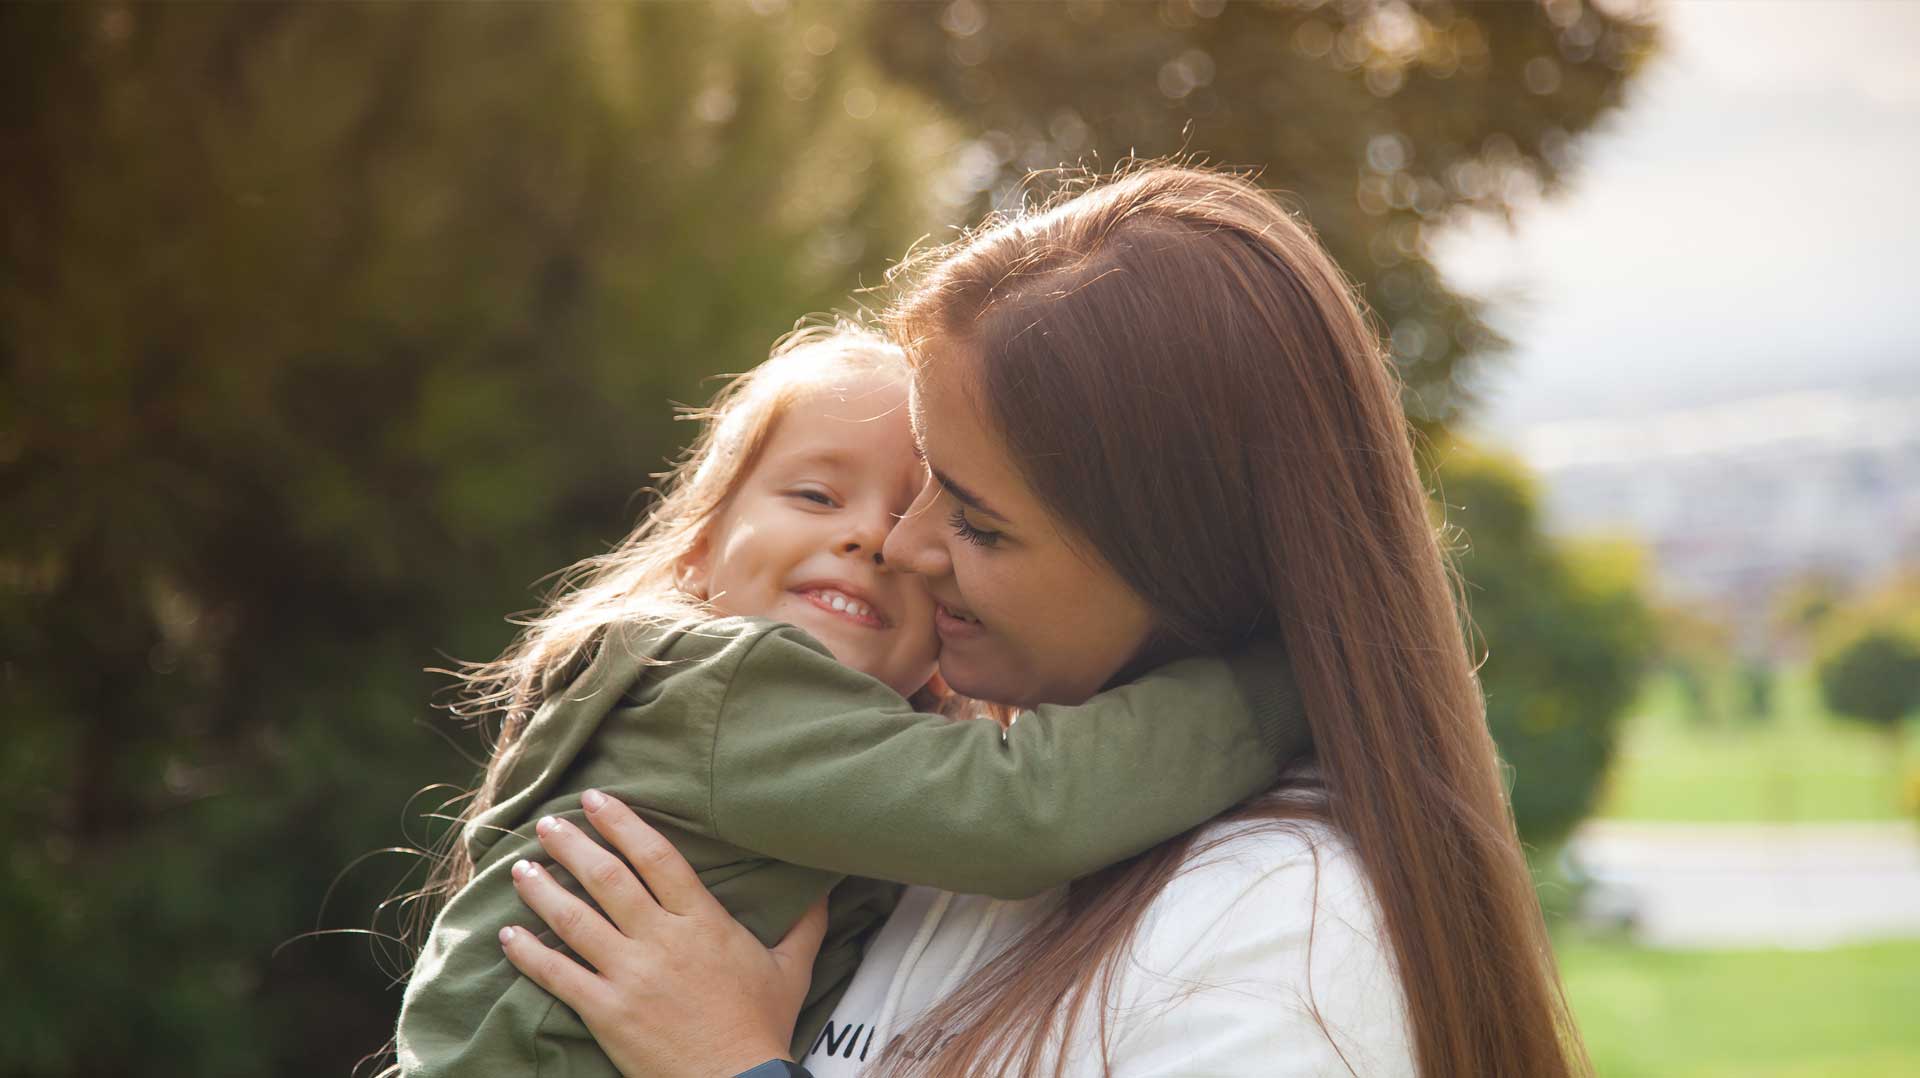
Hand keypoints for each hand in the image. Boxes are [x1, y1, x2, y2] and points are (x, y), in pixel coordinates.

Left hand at [499, 789, 826, 1077]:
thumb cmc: (762, 1026)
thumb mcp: (791, 968)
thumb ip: (804, 923)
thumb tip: (827, 887)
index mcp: (702, 921)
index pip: (656, 856)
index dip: (622, 823)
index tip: (596, 800)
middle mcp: (661, 939)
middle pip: (607, 878)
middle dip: (572, 845)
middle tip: (547, 824)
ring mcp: (630, 975)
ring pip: (574, 920)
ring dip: (542, 890)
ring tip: (519, 869)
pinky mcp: (606, 1012)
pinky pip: (558, 975)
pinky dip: (528, 953)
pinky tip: (507, 935)